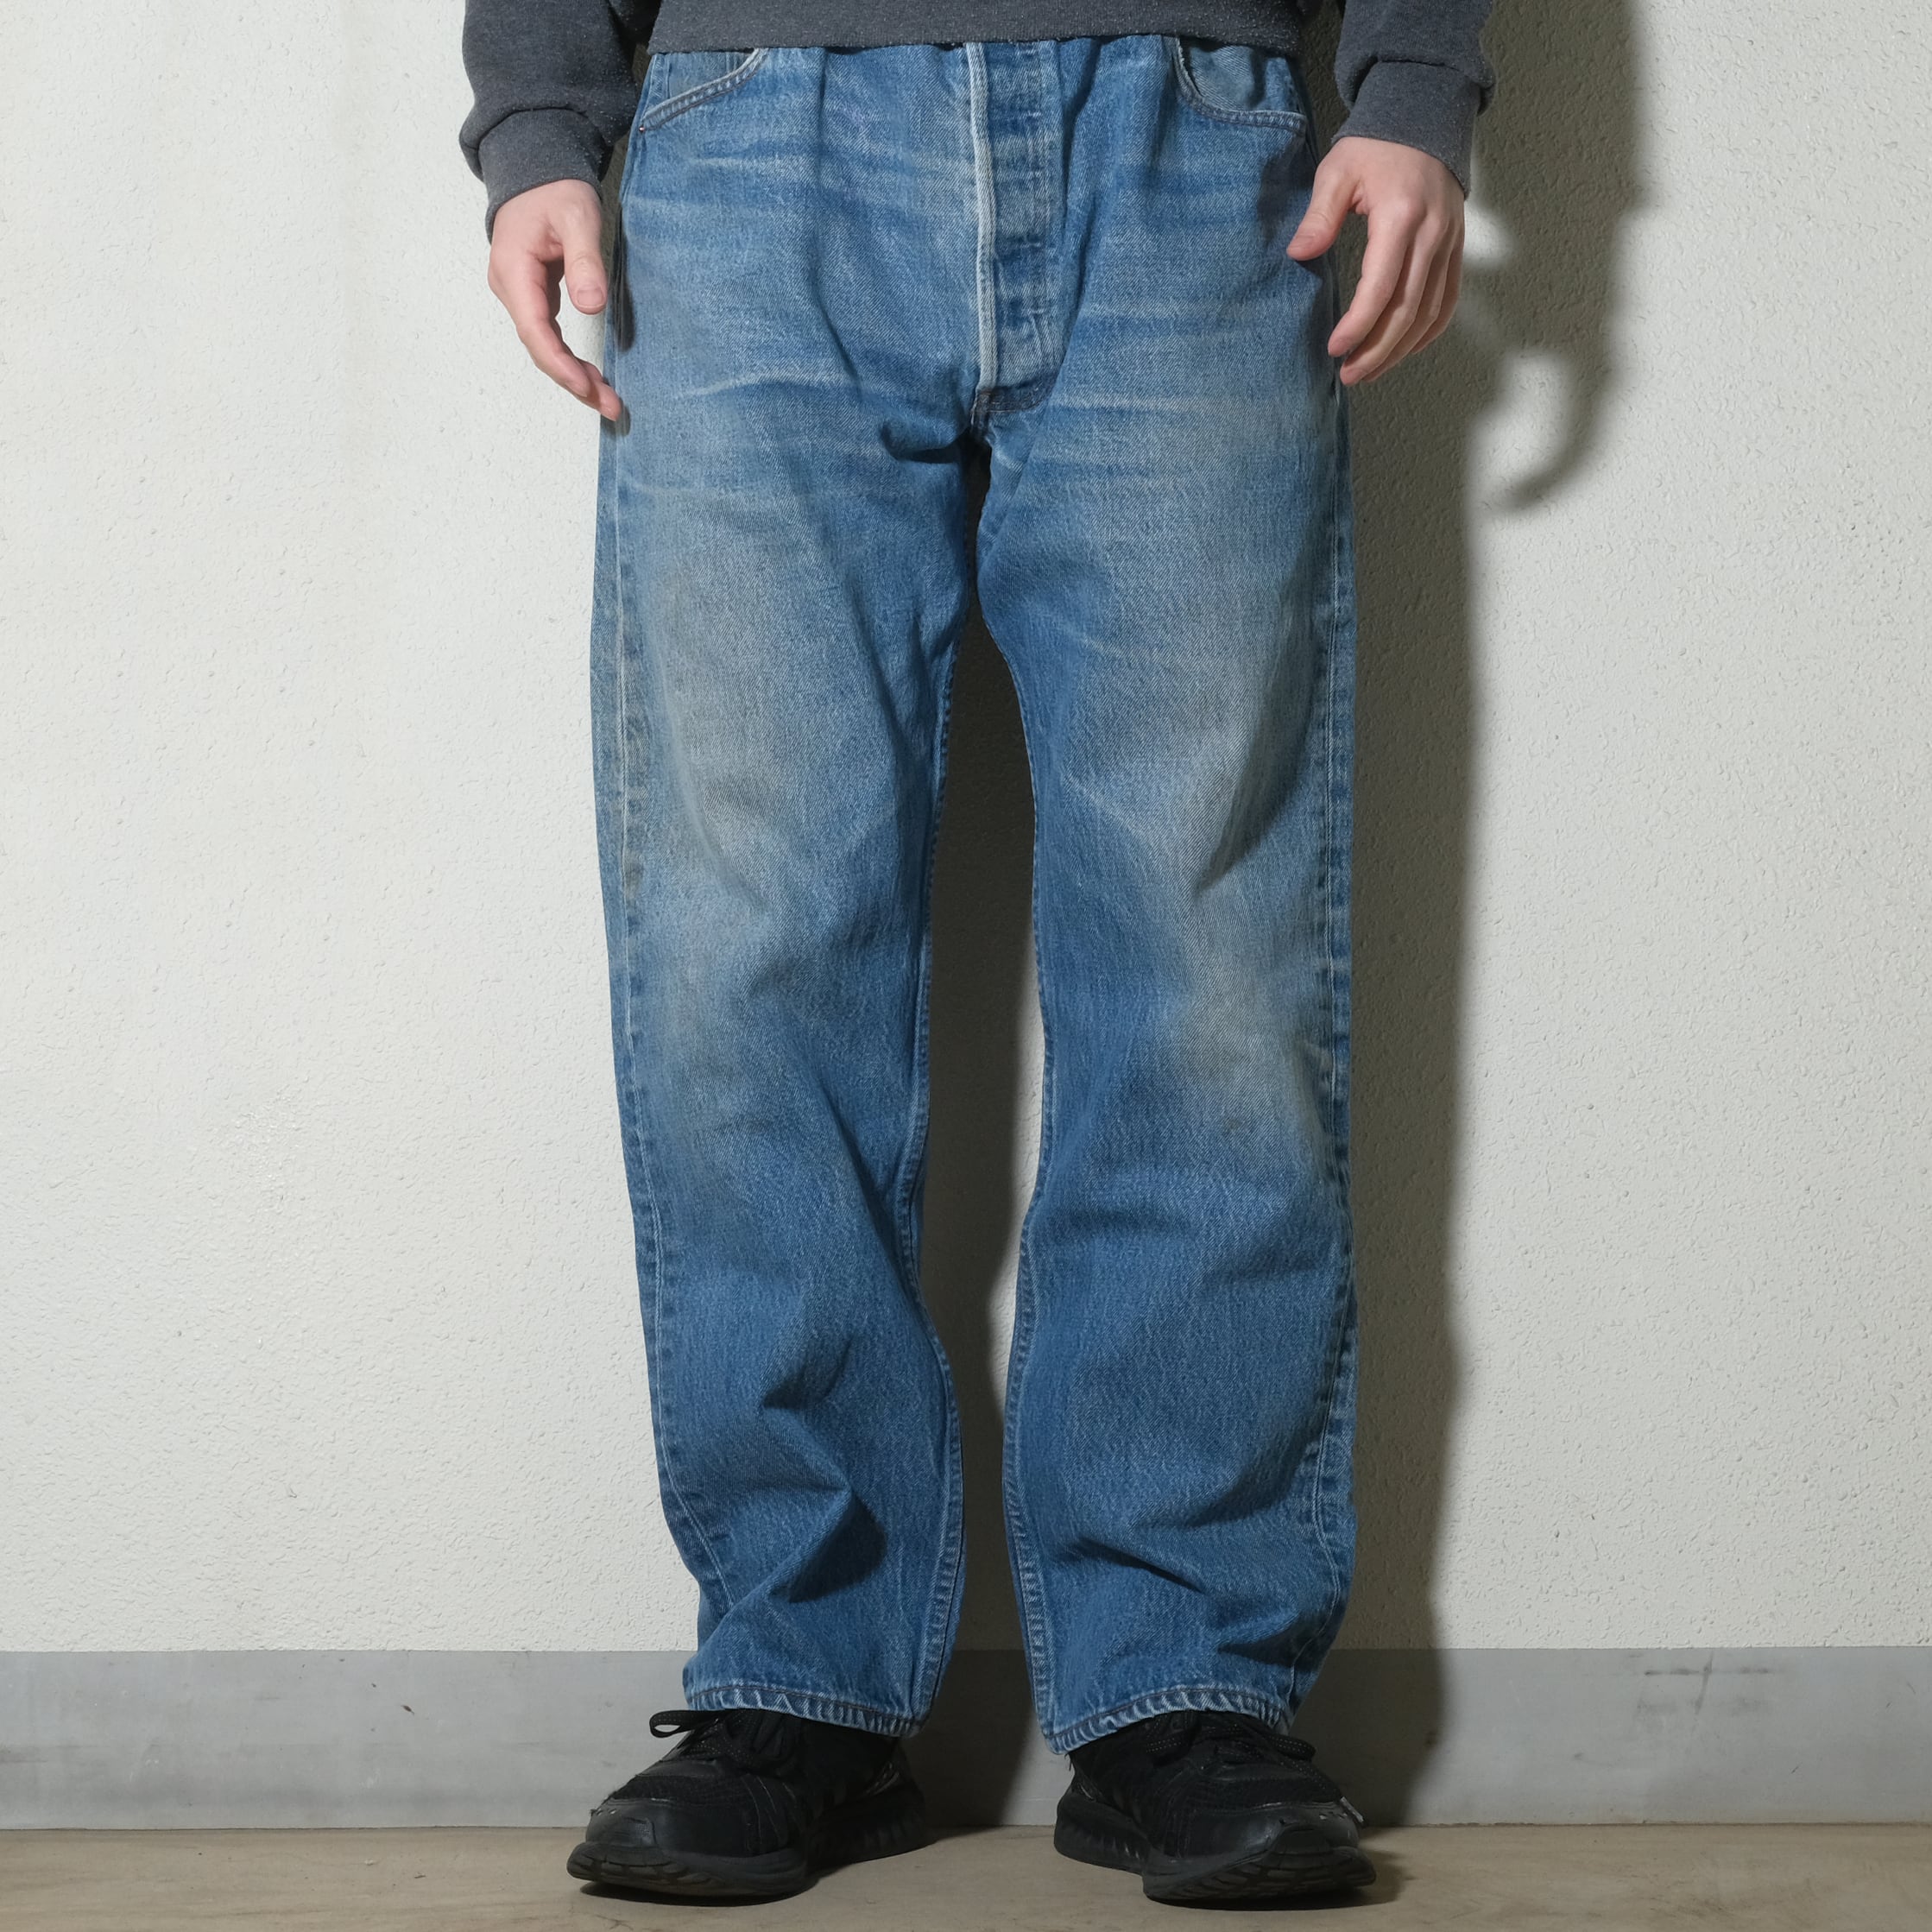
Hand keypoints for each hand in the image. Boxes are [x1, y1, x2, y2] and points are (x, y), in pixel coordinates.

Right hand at [486, 180, 622, 419]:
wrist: (535, 170)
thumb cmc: (554, 189)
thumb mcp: (576, 216)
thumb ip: (584, 260)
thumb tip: (591, 306)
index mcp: (514, 270)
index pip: (535, 330)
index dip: (560, 364)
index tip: (588, 387)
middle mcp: (510, 288)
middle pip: (539, 347)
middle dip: (573, 380)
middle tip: (610, 405)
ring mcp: (520, 293)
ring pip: (544, 346)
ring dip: (573, 374)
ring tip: (606, 399)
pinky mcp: (532, 295)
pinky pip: (549, 335)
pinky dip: (570, 358)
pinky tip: (592, 375)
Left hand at [1286, 136, 1464, 385]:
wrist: (1425, 117)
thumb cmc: (1376, 146)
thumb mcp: (1338, 171)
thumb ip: (1320, 215)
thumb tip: (1299, 254)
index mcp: (1401, 217)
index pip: (1381, 287)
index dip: (1359, 325)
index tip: (1335, 348)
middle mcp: (1432, 235)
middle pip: (1408, 310)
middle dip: (1377, 350)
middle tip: (1349, 375)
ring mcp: (1449, 244)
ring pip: (1430, 313)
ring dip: (1400, 350)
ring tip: (1369, 371)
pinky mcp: (1456, 249)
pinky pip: (1448, 301)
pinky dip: (1428, 332)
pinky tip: (1404, 351)